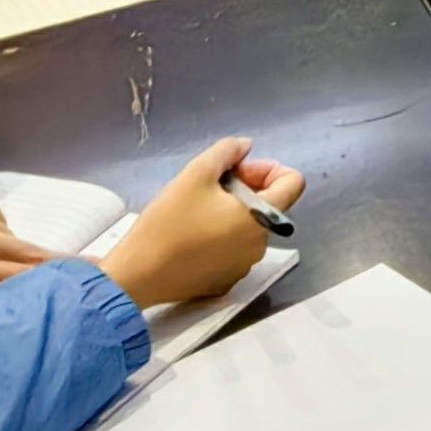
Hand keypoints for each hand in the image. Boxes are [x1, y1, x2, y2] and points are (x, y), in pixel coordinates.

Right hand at [99, 138, 303, 311]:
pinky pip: (234, 250)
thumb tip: (245, 147)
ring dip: (232, 211)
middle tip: (210, 185)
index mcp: (261, 218)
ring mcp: (243, 268)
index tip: (236, 170)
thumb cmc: (169, 222)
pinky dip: (222, 236)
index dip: (268, 168)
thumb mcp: (196, 173)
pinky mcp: (224, 283)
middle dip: (245, 187)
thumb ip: (227, 151)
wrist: (137, 275)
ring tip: (197, 209)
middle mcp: (260, 246)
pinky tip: (192, 235)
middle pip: (269, 204)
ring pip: (249, 227)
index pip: (293, 183)